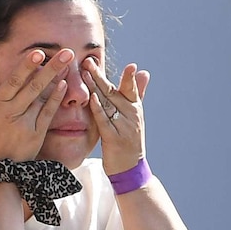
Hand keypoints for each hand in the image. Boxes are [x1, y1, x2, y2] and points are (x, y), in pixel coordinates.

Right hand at [0, 48, 73, 162]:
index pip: (14, 82)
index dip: (27, 66)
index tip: (38, 53)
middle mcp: (12, 113)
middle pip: (34, 86)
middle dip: (51, 68)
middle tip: (66, 52)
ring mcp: (27, 124)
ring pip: (43, 97)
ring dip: (56, 78)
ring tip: (69, 63)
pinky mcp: (37, 135)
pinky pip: (48, 113)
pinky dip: (55, 99)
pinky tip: (63, 85)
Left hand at [82, 58, 150, 174]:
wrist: (129, 168)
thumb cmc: (129, 139)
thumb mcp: (135, 116)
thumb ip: (138, 93)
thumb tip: (144, 71)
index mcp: (135, 109)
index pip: (131, 89)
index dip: (129, 77)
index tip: (129, 65)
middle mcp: (132, 116)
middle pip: (114, 93)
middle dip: (101, 76)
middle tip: (89, 61)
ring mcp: (123, 127)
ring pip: (108, 103)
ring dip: (96, 87)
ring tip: (85, 73)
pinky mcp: (113, 138)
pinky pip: (104, 120)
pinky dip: (99, 108)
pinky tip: (92, 97)